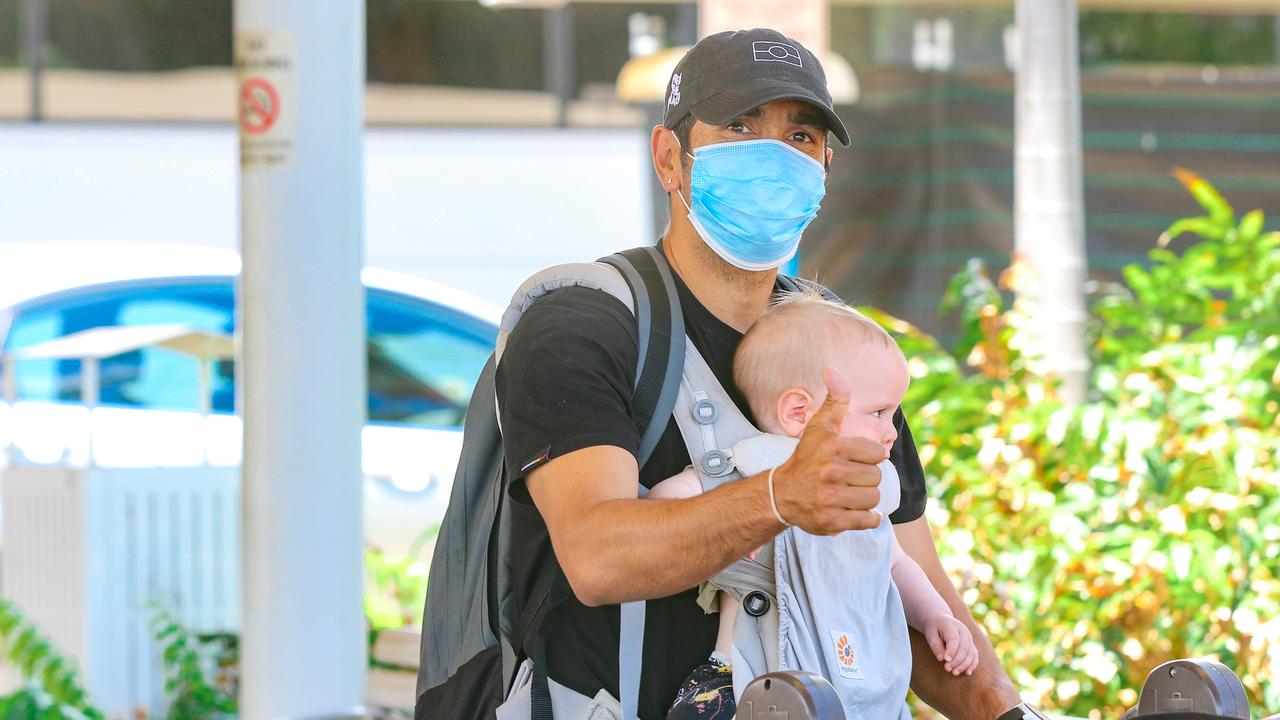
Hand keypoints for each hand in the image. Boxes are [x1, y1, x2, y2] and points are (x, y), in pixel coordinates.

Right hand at [771, 367, 884, 534]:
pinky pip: (869, 520)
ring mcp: (832, 499)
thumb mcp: (819, 426)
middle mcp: (832, 473)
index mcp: (835, 447)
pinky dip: (868, 518)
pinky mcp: (832, 522)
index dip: (868, 458)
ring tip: (849, 493)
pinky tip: (854, 510)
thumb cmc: (806, 457)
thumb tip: (832, 370)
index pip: (878, 454)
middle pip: (876, 478)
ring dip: (865, 498)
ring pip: (873, 499)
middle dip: (865, 479)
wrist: (782, 493)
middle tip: (848, 478)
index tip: (853, 460)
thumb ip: (834, 400)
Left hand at [924, 614, 977, 675]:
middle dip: (956, 661)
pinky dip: (972, 664)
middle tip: (947, 669)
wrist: (941, 620)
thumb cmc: (934, 628)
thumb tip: (942, 659)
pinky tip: (967, 672)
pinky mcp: (971, 644)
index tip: (945, 661)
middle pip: (964, 648)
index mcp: (951, 625)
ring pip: (971, 653)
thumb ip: (935, 645)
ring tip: (954, 673)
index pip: (954, 639)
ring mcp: (968, 637)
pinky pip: (974, 655)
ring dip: (964, 665)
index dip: (951, 651)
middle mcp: (963, 630)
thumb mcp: (930, 634)